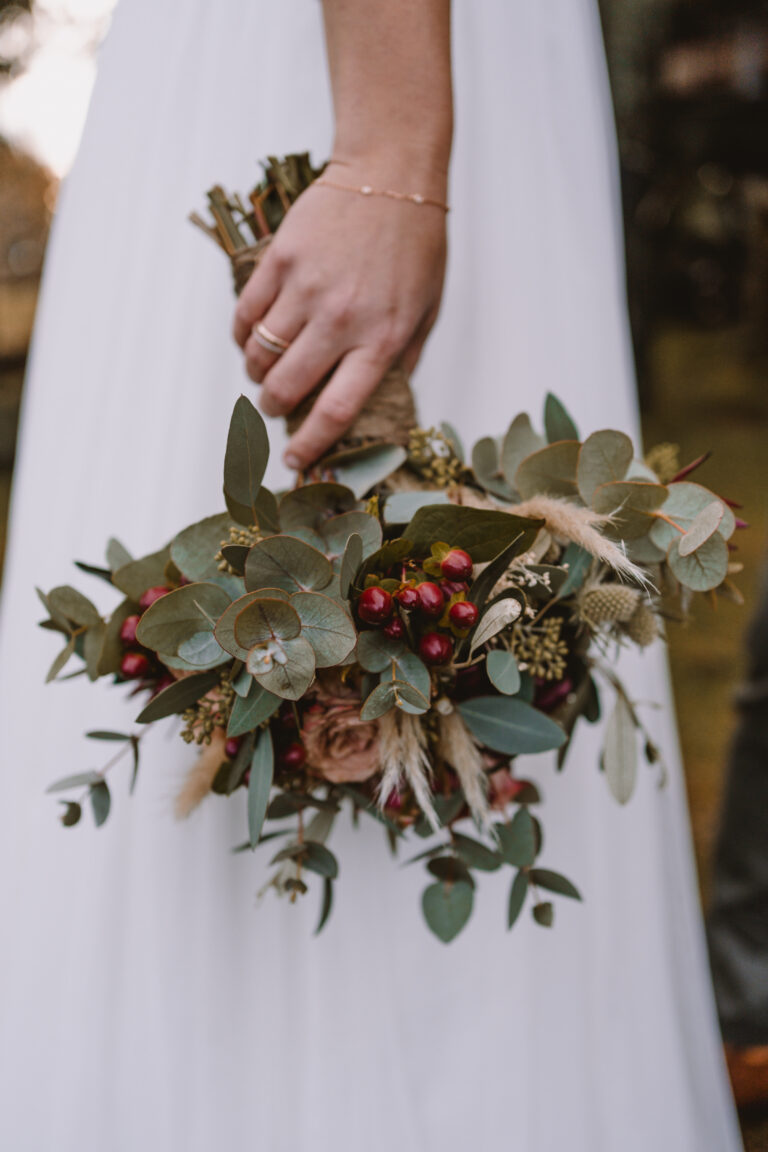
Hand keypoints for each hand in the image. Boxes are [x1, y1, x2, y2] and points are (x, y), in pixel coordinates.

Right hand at [232, 161, 447, 468]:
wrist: (391, 174)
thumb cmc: (415, 243)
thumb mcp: (427, 309)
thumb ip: (403, 357)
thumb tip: (385, 397)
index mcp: (381, 340)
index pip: (337, 410)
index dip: (310, 444)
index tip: (294, 459)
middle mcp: (341, 320)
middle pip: (287, 388)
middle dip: (273, 408)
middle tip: (274, 405)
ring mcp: (307, 288)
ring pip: (260, 354)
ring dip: (257, 372)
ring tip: (265, 368)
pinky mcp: (281, 260)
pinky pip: (246, 314)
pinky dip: (242, 335)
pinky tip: (251, 336)